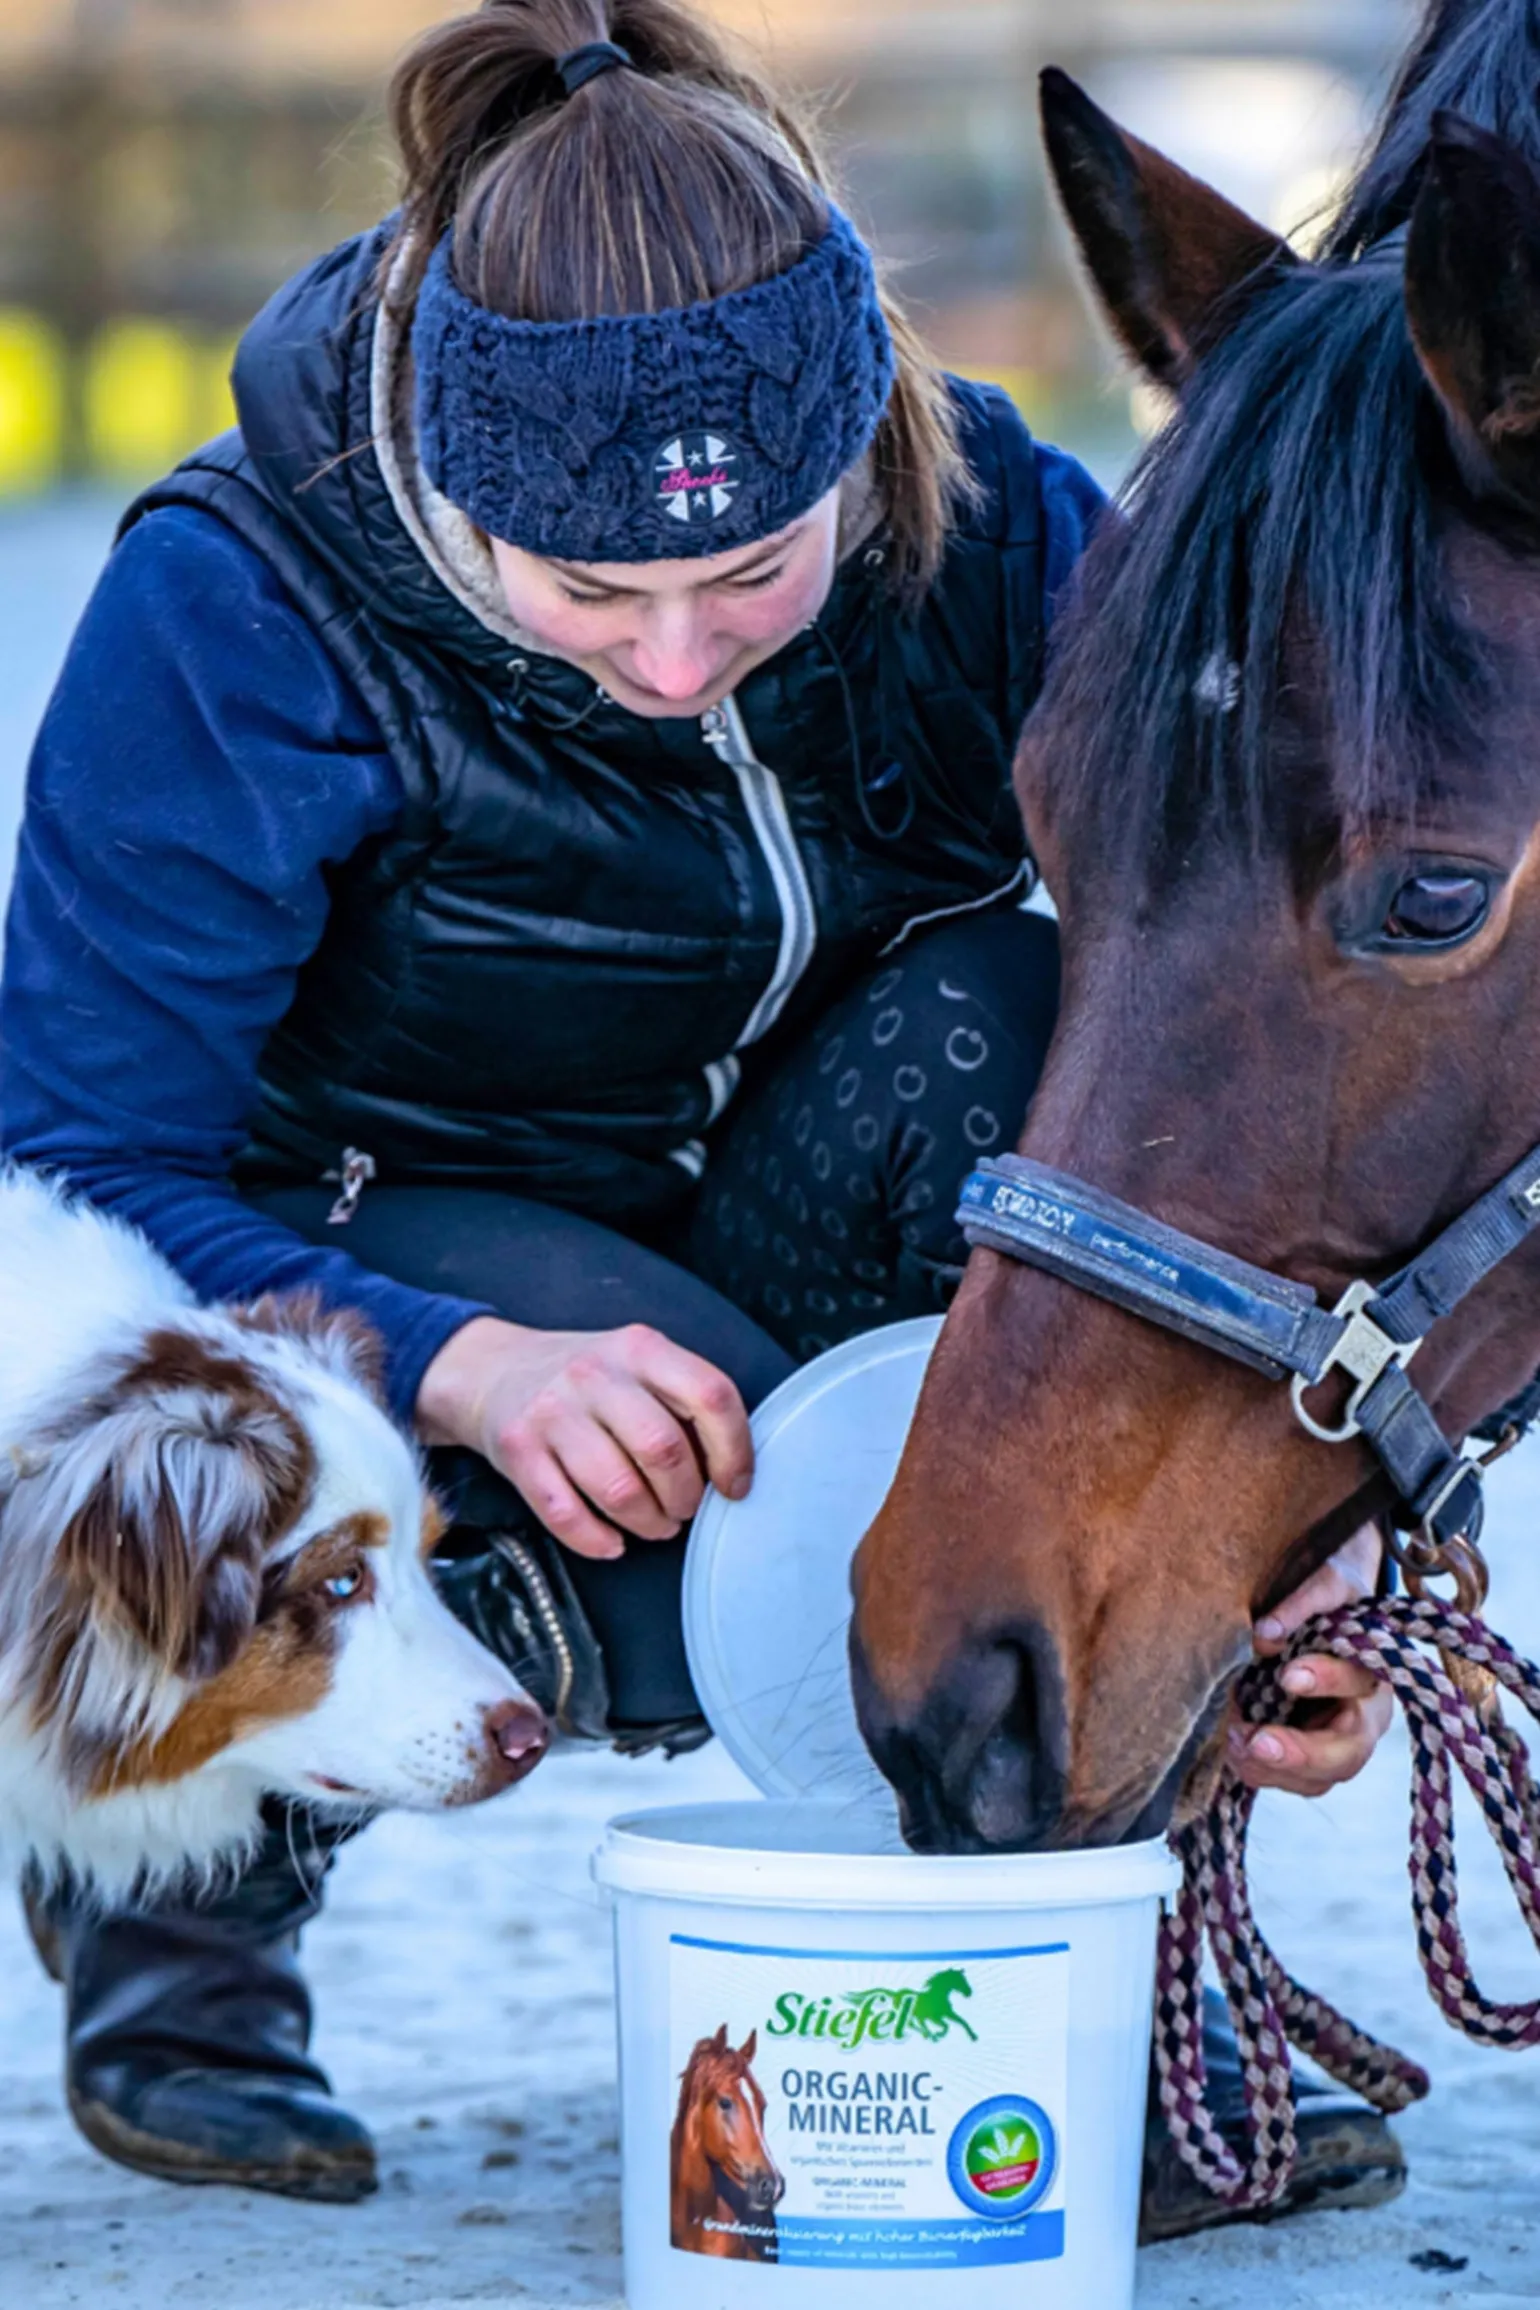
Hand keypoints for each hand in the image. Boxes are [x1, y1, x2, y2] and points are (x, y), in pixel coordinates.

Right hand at [417, 1317, 753, 1560]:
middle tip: (685, 1507)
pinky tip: (612, 1541)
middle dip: (686, 1496)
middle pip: (664, 1450)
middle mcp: (595, 1374)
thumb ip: (684, 1400)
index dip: (734, 1450)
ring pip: (619, 1489)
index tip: (735, 1485)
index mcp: (640, 1348)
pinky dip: (597, 1540)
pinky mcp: (518, 1451)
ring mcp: (552, 1412)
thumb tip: (731, 1467)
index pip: (710, 1396)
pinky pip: (565, 1514)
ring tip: (655, 1524)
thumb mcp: (638, 1364)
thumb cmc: (586, 1380)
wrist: (492, 1370)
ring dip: (649, 1522)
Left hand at [1228, 1522, 1393, 1797]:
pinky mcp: (1312, 1755)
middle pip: (1348, 1753)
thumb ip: (1301, 1604)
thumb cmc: (1332, 1593)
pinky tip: (1234, 1753)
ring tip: (1234, 1743)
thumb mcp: (1325, 1582)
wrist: (1329, 1608)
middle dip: (1302, 1753)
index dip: (1327, 1681)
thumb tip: (1264, 1637)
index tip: (1287, 1675)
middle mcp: (1365, 1715)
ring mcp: (1339, 1741)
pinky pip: (1293, 1780)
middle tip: (1257, 1742)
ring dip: (1275, 1769)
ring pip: (1319, 1778)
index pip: (1360, 1682)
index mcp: (1376, 1671)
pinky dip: (1262, 1772)